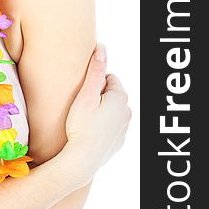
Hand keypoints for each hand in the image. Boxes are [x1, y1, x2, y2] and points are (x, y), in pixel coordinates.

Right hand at [62, 43, 131, 185]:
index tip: (83, 93)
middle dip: (98, 96)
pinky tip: (89, 131)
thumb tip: (102, 48)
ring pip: (111, 110)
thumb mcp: (86, 95)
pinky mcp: (118, 142)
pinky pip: (110, 126)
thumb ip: (95, 70)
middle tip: (81, 105)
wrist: (82, 161)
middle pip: (112, 94)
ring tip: (84, 118)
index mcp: (121, 98)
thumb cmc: (81, 126)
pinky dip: (102, 125)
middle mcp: (127, 113)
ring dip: (100, 110)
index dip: (94, 83)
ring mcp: (124, 129)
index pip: (110, 78)